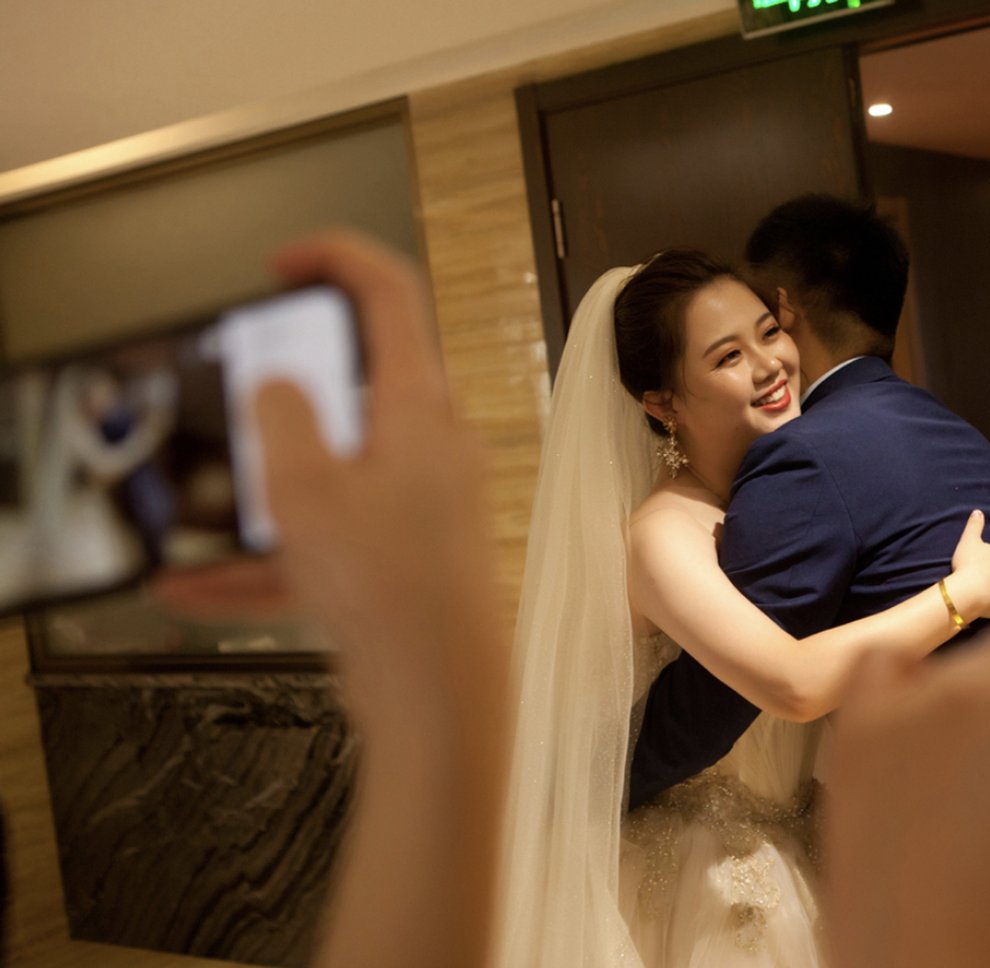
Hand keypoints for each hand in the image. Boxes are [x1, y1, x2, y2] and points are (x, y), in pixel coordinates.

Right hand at [159, 230, 506, 967]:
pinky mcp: (405, 557)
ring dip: (269, 485)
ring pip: (334, 468)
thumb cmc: (386, 583)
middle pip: (362, 380)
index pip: (391, 293)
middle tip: (239, 389)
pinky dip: (272, 557)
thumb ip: (283, 418)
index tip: (280, 262)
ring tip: (202, 507)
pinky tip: (193, 591)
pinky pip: (330, 539)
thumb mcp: (307, 488)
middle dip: (293, 380)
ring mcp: (422, 502)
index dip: (337, 257)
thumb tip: (278, 385)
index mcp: (418, 405)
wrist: (439, 694)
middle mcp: (431, 445)